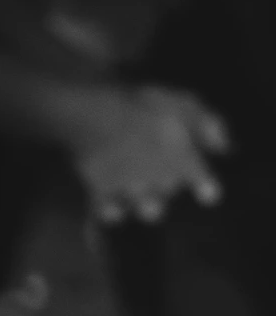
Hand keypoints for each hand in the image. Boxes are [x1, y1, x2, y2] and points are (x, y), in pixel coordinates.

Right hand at [71, 84, 229, 224]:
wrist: (91, 116)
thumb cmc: (138, 105)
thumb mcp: (180, 103)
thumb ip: (207, 124)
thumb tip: (225, 147)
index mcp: (185, 162)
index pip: (207, 188)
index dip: (206, 187)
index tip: (206, 188)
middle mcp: (162, 182)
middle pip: (173, 193)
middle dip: (169, 184)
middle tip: (159, 167)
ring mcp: (132, 191)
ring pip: (149, 210)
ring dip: (147, 201)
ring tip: (140, 188)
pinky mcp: (101, 192)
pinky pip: (110, 212)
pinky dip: (112, 210)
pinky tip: (112, 202)